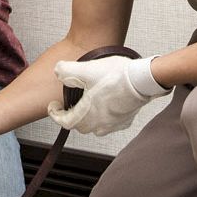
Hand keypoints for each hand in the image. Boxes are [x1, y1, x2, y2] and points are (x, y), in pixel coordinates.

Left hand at [47, 55, 168, 135]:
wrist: (142, 79)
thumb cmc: (116, 76)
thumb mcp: (86, 69)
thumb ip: (66, 70)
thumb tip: (57, 72)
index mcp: (87, 114)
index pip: (65, 122)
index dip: (56, 115)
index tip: (54, 107)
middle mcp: (99, 123)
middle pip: (80, 126)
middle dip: (71, 117)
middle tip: (69, 105)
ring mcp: (114, 124)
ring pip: (96, 128)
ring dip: (88, 119)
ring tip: (87, 106)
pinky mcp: (126, 120)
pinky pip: (111, 125)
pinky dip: (105, 118)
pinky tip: (107, 107)